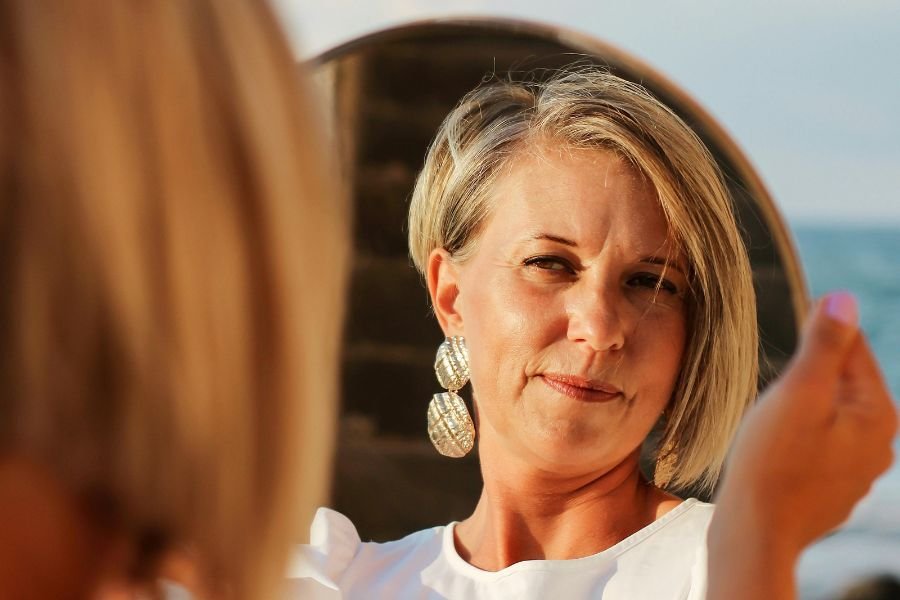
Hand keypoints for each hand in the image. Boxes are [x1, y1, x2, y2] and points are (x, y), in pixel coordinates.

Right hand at [708, 291, 896, 598]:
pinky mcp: (834, 489)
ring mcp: (858, 470)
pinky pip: (819, 446)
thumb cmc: (771, 462)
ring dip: (800, 408)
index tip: (787, 339)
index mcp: (877, 413)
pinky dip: (797, 439)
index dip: (816, 334)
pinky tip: (773, 450)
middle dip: (806, 378)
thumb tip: (844, 299)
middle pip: (842, 383)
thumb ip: (824, 344)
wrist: (755, 532)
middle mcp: (879, 443)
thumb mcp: (798, 392)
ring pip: (828, 415)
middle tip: (772, 393)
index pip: (854, 348)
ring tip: (769, 422)